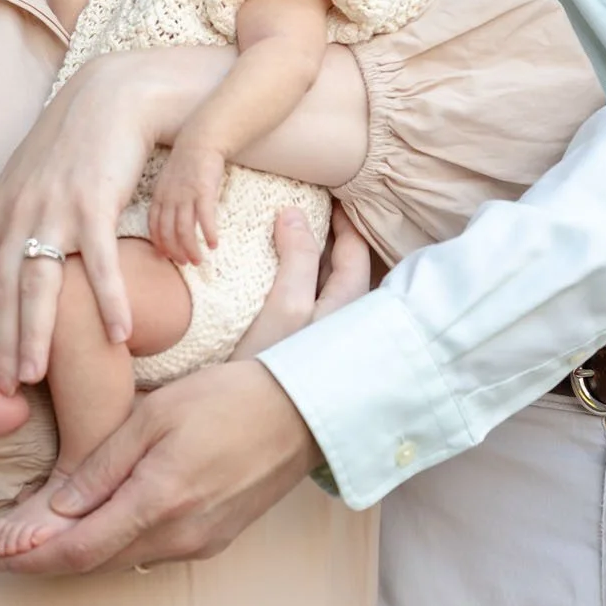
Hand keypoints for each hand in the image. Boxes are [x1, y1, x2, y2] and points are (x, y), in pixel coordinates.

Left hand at [0, 54, 155, 393]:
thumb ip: (10, 222)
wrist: (109, 97)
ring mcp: (56, 209)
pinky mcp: (95, 203)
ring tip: (33, 377)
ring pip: (38, 283)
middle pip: (1, 289)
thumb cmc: (70, 145)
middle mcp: (19, 213)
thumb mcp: (27, 182)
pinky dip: (108, 301)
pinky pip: (99, 263)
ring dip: (34, 334)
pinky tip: (117, 334)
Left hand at [0, 360, 318, 575]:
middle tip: (9, 545)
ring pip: (125, 559)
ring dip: (83, 552)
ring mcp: (201, 543)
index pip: (80, 550)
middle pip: (98, 562)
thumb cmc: (229, 398)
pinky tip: (101, 525)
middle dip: (49, 557)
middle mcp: (180, 535)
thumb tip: (57, 509)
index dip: (33, 557)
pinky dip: (118, 543)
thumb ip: (104, 465)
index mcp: (159, 501)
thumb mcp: (156, 415)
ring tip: (44, 535)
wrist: (303, 412)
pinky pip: (153, 550)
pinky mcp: (216, 539)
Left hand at [148, 139, 224, 264]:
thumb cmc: (188, 160)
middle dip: (176, 252)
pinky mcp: (203, 193)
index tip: (167, 255)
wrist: (201, 140)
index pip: (154, 227)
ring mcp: (185, 196)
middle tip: (185, 263)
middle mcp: (169, 199)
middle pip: (168, 233)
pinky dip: (209, 235)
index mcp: (159, 196)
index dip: (160, 244)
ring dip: (191, 249)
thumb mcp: (168, 179)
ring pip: (184, 231)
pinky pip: (205, 220)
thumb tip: (171, 216)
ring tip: (199, 260)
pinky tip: (214, 244)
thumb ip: (167, 198)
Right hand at [232, 203, 370, 357]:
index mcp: (350, 302)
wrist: (250, 412)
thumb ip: (299, 256)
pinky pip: (301, 294)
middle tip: (299, 205)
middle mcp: (342, 314)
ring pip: (319, 278)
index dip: (341, 217)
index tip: (325, 194)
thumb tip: (295, 214)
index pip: (355, 246)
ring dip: (302, 253)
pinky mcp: (299, 337)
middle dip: (320, 232)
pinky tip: (269, 266)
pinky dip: (290, 274)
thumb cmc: (274, 359)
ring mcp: (321, 327)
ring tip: (280, 229)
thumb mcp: (288, 303)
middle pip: (338, 261)